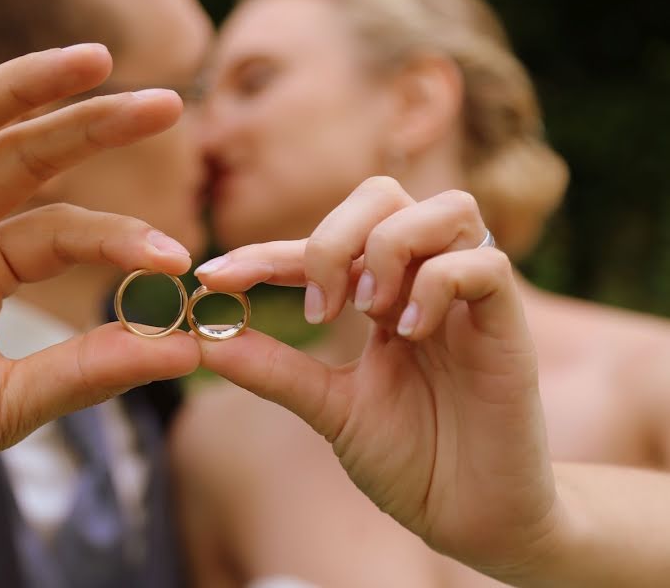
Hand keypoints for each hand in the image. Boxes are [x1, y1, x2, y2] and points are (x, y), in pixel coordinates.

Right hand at [0, 0, 197, 552]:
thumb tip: (185, 352)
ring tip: (91, 59)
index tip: (177, 258)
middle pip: (27, 158)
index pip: (65, 231)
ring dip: (19, 87)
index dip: (121, 237)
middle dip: (92, 126)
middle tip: (165, 104)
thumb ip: (84, 373)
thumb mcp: (3, 405)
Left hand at [195, 177, 559, 577]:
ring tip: (369, 312)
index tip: (214, 276)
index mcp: (383, 296)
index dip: (265, 252)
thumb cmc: (410, 459)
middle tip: (319, 309)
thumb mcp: (329, 408)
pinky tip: (408, 334)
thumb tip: (205, 341)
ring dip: (390, 248)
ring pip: (445, 209)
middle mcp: (426, 282)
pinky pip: (483, 265)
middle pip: (384, 195)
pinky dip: (436, 285)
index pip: (322, 245)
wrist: (470, 517)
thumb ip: (275, 370)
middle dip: (334, 236)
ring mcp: (470, 300)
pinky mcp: (509, 326)